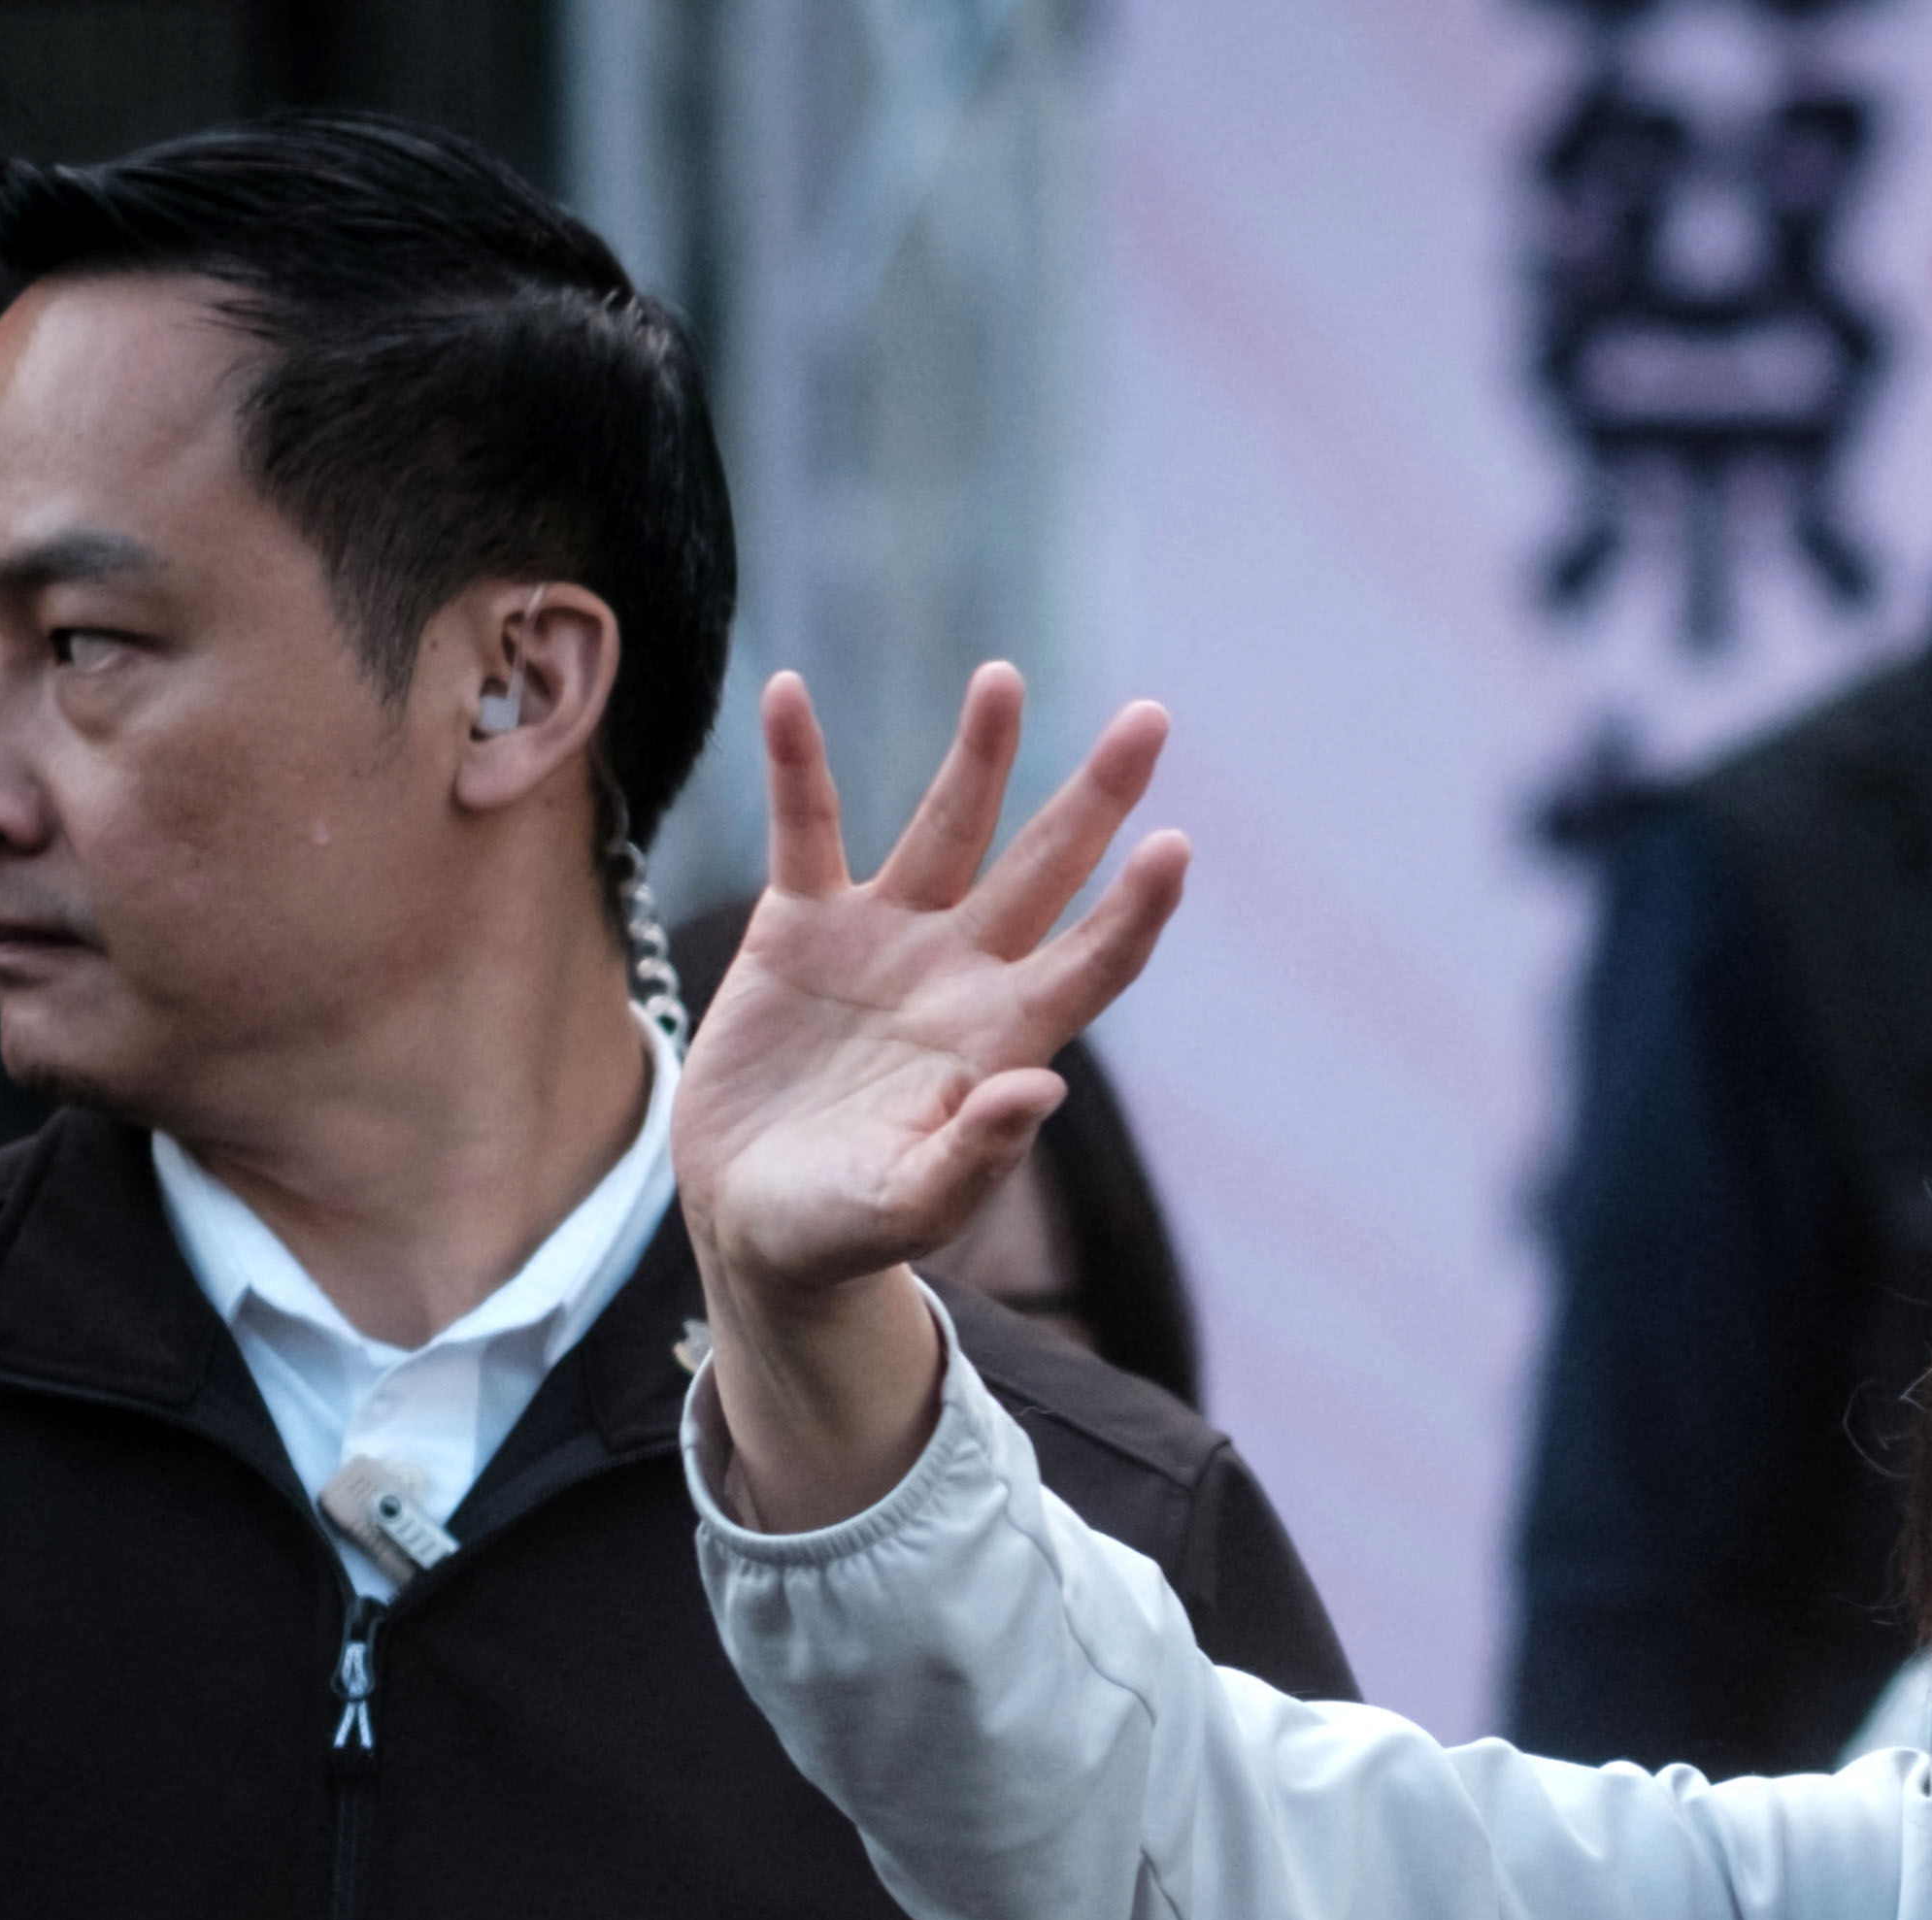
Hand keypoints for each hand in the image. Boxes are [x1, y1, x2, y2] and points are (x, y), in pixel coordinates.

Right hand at [677, 661, 1188, 1527]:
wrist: (756, 1224)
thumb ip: (974, 1158)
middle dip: (1096, 797)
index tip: (1175, 847)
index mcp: (1003, 1043)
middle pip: (1044, 870)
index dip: (1134, 911)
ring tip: (1005, 678)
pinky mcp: (801, 929)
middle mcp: (962, 976)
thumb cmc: (843, 1231)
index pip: (1091, 963)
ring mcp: (887, 942)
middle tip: (1151, 717)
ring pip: (946, 830)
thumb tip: (1043, 1092)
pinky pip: (806, 830)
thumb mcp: (907, 1209)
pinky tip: (789, 692)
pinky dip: (797, 766)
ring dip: (978, 757)